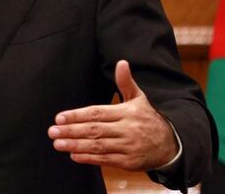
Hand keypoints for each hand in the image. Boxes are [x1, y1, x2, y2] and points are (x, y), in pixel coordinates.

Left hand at [47, 60, 177, 170]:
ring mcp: (128, 147)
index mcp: (127, 112)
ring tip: (58, 144)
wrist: (172, 144)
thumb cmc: (150, 118)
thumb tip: (121, 62)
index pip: (97, 113)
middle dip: (71, 131)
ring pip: (98, 146)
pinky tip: (74, 155)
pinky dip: (89, 158)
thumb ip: (126, 82)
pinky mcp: (129, 162)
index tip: (59, 117)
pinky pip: (106, 160)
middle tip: (52, 131)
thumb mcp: (140, 98)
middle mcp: (127, 130)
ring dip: (76, 145)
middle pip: (94, 130)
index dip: (77, 115)